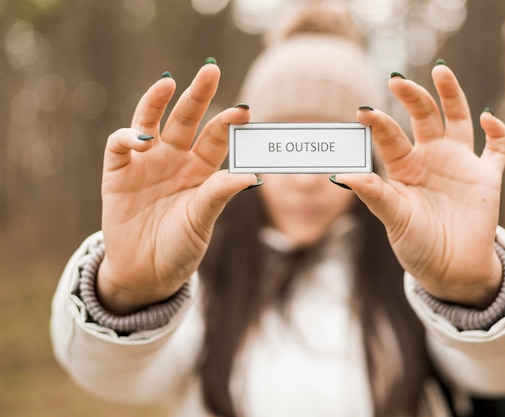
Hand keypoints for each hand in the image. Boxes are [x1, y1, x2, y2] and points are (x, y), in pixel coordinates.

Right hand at [97, 63, 257, 313]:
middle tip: (210, 70)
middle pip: (187, 118)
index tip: (244, 111)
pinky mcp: (118, 172)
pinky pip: (120, 145)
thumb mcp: (202, 220)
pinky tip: (142, 137)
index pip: (216, 137)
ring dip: (158, 100)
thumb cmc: (181, 247)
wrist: (147, 273)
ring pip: (152, 121)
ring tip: (169, 82)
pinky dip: (128, 136)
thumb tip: (253, 175)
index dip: (228, 122)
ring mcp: (147, 163)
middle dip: (198, 94)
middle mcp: (175, 159)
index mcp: (202, 169)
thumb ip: (219, 194)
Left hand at [336, 65, 504, 307]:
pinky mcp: (487, 177)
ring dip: (451, 95)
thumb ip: (374, 194)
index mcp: (404, 167)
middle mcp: (430, 158)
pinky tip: (487, 119)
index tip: (363, 112)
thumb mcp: (393, 218)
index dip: (378, 124)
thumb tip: (341, 175)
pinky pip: (496, 148)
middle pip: (422, 117)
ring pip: (457, 119)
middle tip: (397, 80)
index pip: (390, 137)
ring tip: (440, 70)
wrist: (450, 270)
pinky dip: (497, 131)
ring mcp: (459, 164)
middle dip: (412, 97)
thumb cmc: (416, 245)